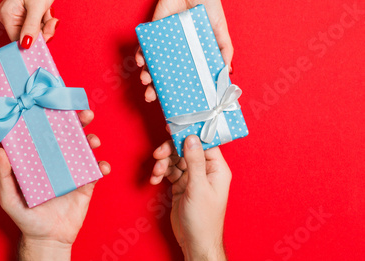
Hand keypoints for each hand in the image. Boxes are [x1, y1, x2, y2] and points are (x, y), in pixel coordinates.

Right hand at [0, 0, 59, 48]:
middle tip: (52, 22)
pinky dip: (44, 21)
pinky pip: (36, 25)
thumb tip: (26, 45)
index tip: (47, 37)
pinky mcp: (25, 14)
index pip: (17, 40)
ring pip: (34, 32)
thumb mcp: (37, 6)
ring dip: (45, 26)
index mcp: (6, 15)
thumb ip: (31, 27)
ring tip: (49, 13)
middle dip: (42, 32)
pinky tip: (47, 11)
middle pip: (26, 37)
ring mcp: (17, 15)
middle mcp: (8, 17)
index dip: (33, 42)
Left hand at [0, 110, 109, 259]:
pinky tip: (101, 167)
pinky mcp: (86, 185)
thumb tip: (1, 151)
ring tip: (93, 140)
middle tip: (85, 115)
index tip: (57, 105)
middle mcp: (57, 161)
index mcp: (40, 159)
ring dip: (92, 140)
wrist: (48, 240)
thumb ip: (5, 176)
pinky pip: (96, 172)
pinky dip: (102, 167)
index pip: (47, 133)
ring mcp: (73, 172)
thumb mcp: (9, 198)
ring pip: (85, 149)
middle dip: (80, 122)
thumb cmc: (26, 218)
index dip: (53, 118)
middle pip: (70, 135)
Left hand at [136, 0, 232, 101]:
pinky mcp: (153, 33)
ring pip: (151, 65)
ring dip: (146, 75)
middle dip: (155, 89)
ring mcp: (163, 45)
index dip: (177, 92)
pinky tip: (141, 61)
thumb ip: (224, 51)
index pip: (183, 79)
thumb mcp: (221, 32)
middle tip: (151, 97)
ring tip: (146, 80)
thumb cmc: (209, 8)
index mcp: (192, 58)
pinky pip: (143, 47)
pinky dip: (140, 55)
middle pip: (164, 76)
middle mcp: (176, 54)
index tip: (173, 105)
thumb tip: (227, 74)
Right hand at [150, 135, 230, 260]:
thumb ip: (194, 161)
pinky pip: (168, 171)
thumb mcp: (198, 187)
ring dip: (163, 163)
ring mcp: (192, 177)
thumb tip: (191, 137)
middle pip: (185, 149)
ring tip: (156, 172)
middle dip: (169, 151)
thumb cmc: (204, 219)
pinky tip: (154, 179)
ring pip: (174, 159)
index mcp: (216, 168)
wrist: (195, 242)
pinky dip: (160, 173)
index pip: (203, 143)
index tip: (173, 128)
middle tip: (157, 154)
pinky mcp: (180, 184)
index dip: (188, 134)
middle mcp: (205, 170)